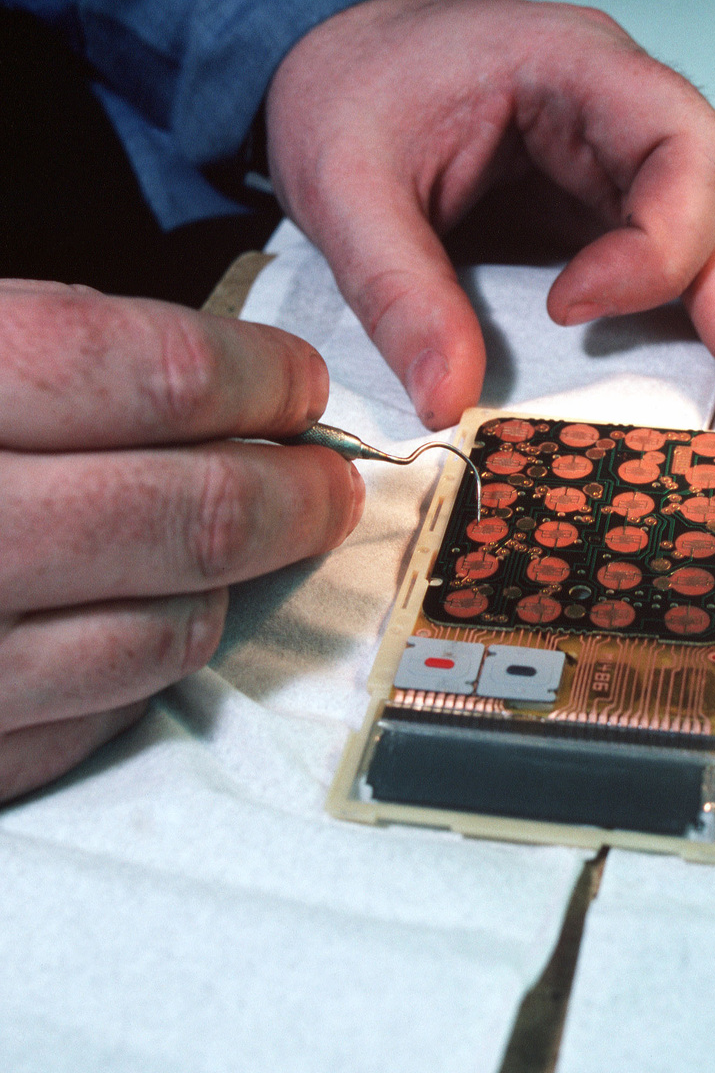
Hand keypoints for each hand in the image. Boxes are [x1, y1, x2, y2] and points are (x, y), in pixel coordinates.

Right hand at [0, 283, 362, 802]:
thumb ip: (22, 350)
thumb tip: (205, 379)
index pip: (139, 373)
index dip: (251, 375)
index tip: (297, 380)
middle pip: (182, 511)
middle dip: (288, 490)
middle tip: (326, 477)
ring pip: (158, 632)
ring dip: (226, 585)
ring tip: (243, 548)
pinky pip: (90, 722)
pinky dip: (143, 669)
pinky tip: (150, 623)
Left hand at [266, 0, 714, 465]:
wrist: (340, 54)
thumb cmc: (351, 91)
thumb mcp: (342, 181)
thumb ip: (396, 285)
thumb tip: (449, 401)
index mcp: (583, 72)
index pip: (680, 154)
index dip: (654, 248)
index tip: (573, 308)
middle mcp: (636, 114)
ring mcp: (642, 160)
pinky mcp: (631, 207)